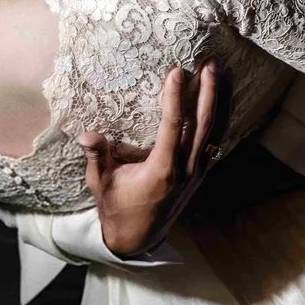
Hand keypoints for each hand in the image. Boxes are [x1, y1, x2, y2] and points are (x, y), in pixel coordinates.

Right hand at [78, 62, 221, 258]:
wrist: (137, 239)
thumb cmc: (116, 208)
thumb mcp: (101, 183)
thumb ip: (97, 156)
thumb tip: (87, 134)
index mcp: (161, 170)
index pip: (172, 125)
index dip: (175, 96)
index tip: (176, 70)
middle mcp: (184, 170)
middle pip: (201, 124)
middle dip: (206, 92)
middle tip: (209, 64)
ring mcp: (195, 173)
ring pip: (211, 132)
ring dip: (214, 102)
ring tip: (217, 75)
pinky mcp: (199, 175)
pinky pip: (211, 142)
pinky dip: (215, 120)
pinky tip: (217, 102)